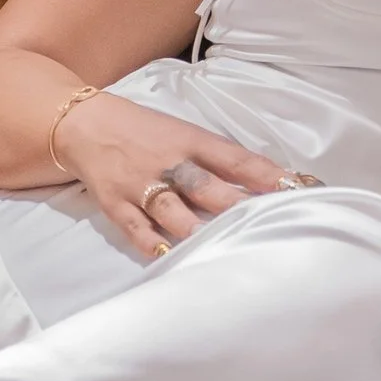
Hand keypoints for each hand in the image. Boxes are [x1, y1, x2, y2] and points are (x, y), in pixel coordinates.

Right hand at [52, 93, 308, 261]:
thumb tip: (269, 180)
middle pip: (206, 186)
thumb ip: (220, 159)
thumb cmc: (146, 131)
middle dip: (236, 205)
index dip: (265, 174)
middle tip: (267, 222)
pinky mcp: (116, 204)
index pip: (235, 158)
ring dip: (196, 228)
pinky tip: (168, 256)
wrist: (84, 124)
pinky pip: (135, 227)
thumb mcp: (184, 133)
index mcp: (190, 140)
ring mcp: (140, 185)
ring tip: (220, 245)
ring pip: (172, 209)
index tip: (296, 189)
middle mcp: (168, 162)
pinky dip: (151, 243)